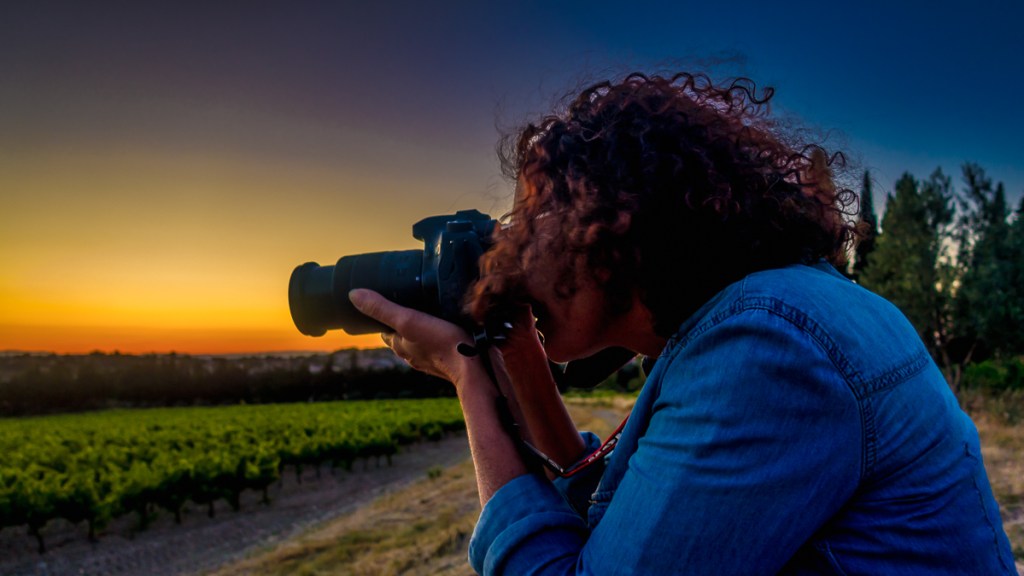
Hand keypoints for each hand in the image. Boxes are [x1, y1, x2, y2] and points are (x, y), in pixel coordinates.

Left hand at [347, 288, 474, 384]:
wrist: (474, 367)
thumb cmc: (441, 343)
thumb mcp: (408, 319)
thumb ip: (382, 309)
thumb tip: (353, 295)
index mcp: (399, 345)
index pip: (384, 330)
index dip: (384, 316)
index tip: (389, 301)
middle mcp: (412, 355)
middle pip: (403, 334)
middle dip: (405, 320)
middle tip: (413, 302)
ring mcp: (431, 359)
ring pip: (421, 340)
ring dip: (423, 328)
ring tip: (432, 311)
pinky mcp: (449, 359)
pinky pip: (439, 345)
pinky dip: (440, 336)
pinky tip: (449, 327)